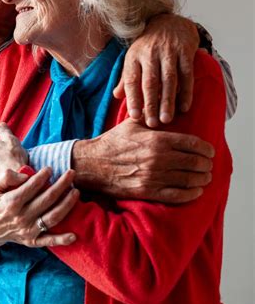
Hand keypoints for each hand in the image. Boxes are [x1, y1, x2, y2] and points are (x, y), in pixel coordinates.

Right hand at [0, 168, 79, 247]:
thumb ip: (6, 177)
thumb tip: (25, 174)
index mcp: (11, 202)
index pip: (32, 186)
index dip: (43, 176)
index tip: (50, 168)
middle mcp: (21, 217)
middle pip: (47, 199)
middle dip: (62, 184)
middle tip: (72, 173)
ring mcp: (27, 231)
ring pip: (52, 217)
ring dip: (67, 204)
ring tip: (76, 192)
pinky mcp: (31, 241)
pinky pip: (49, 241)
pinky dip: (62, 240)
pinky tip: (74, 235)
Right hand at [72, 118, 213, 203]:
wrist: (93, 163)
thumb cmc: (112, 142)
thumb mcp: (132, 123)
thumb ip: (151, 116)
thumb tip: (165, 107)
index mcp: (157, 139)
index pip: (193, 144)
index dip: (206, 148)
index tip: (209, 151)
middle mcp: (158, 158)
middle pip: (195, 163)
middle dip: (206, 164)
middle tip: (208, 165)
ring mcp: (154, 176)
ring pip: (190, 180)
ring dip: (203, 179)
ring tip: (205, 177)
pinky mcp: (148, 191)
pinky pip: (177, 195)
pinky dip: (191, 194)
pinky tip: (196, 191)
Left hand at [114, 14, 198, 126]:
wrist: (168, 22)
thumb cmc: (148, 46)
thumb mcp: (133, 58)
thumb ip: (126, 78)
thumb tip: (116, 97)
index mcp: (133, 57)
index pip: (131, 80)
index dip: (133, 99)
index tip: (135, 117)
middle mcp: (149, 54)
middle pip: (150, 83)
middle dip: (151, 104)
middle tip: (153, 123)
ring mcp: (168, 51)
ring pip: (168, 80)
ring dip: (168, 101)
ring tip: (167, 119)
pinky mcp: (185, 50)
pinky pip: (186, 74)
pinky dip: (186, 91)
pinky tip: (184, 106)